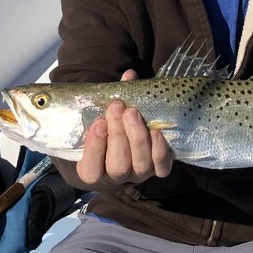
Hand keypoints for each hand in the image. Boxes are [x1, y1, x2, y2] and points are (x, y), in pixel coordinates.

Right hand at [76, 69, 172, 186]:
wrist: (128, 142)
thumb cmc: (110, 128)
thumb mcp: (104, 116)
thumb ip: (113, 98)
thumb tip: (129, 75)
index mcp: (94, 170)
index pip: (91, 170)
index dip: (94, 148)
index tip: (98, 123)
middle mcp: (117, 176)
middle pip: (118, 165)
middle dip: (118, 135)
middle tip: (117, 107)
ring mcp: (138, 174)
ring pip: (139, 166)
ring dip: (137, 138)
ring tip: (133, 113)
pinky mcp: (157, 170)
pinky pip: (161, 168)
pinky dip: (159, 151)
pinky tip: (156, 132)